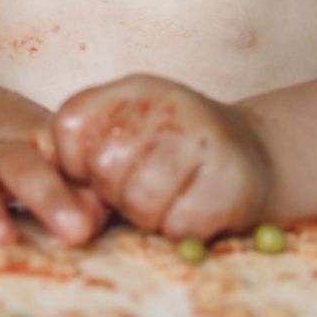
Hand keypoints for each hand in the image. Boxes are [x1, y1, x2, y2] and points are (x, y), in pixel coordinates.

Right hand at [0, 90, 106, 248]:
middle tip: (75, 232)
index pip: (63, 152)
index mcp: (35, 134)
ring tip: (0, 238)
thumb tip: (107, 215)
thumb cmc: (3, 135)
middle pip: (23, 165)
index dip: (83, 182)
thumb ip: (74, 179)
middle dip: (49, 197)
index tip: (101, 214)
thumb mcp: (38, 142)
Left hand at [52, 74, 271, 240]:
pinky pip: (177, 225)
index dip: (74, 165)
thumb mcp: (132, 128)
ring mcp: (203, 138)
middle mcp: (170, 103)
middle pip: (104, 167)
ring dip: (148, 216)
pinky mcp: (229, 181)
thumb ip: (90, 146)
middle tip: (141, 192)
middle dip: (115, 195)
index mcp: (135, 87)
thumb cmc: (176, 150)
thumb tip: (59, 198)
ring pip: (140, 200)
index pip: (70, 126)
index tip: (99, 174)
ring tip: (168, 201)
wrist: (258, 156)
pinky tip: (194, 210)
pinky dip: (178, 229)